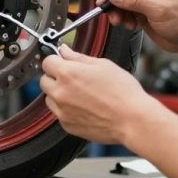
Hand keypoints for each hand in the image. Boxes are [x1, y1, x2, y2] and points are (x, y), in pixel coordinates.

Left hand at [40, 46, 159, 144]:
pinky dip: (66, 109)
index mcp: (67, 74)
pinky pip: (59, 113)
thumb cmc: (123, 92)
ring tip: (81, 95)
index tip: (62, 62)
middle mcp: (60, 93)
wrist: (132, 120)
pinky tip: (84, 107)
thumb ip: (79, 58)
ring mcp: (62, 111)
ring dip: (59, 94)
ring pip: (49, 98)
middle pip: (44, 80)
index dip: (56, 60)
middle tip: (73, 78)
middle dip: (55, 77)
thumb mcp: (103, 65)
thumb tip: (64, 51)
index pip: (47, 62)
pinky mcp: (67, 125)